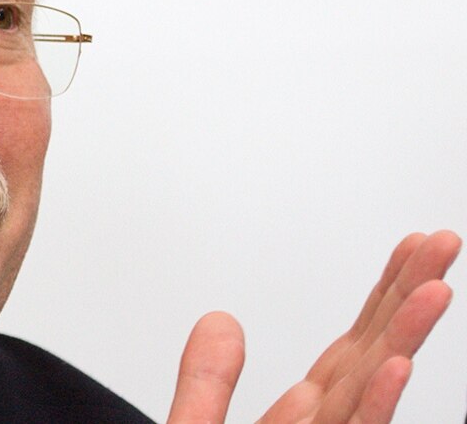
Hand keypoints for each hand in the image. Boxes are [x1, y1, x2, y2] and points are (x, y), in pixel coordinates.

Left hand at [166, 230, 459, 423]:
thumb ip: (207, 381)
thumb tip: (219, 321)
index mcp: (300, 423)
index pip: (352, 350)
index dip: (383, 297)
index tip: (409, 249)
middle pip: (372, 358)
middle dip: (408, 299)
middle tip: (442, 243)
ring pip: (367, 393)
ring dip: (404, 340)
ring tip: (435, 290)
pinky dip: (374, 403)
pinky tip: (398, 365)